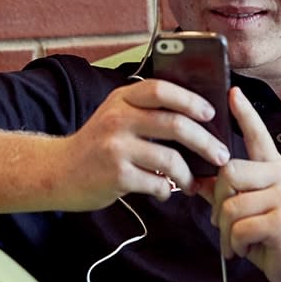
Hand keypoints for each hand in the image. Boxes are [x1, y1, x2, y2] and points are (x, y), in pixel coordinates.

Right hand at [54, 79, 230, 210]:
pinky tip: (165, 191)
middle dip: (206, 142)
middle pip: (175, 124)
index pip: (161, 89)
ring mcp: (116, 148)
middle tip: (221, 155)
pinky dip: (167, 190)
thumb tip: (197, 116)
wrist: (59, 171)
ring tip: (193, 182)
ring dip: (189, 174)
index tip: (211, 113)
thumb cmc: (97, 143)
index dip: (190, 100)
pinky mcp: (116, 176)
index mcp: (123, 99)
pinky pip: (156, 184)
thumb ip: (147, 110)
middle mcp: (118, 119)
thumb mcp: (117, 114)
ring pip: (170, 159)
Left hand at [199, 87, 280, 281]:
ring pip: (231, 204)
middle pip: (229, 171)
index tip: (233, 92)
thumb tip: (194, 181)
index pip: (257, 135)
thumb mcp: (247, 212)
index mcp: (273, 170)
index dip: (245, 114)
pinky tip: (246, 250)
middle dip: (217, 202)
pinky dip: (235, 245)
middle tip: (223, 224)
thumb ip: (225, 194)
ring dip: (225, 231)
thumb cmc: (273, 238)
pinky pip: (240, 227)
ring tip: (237, 242)